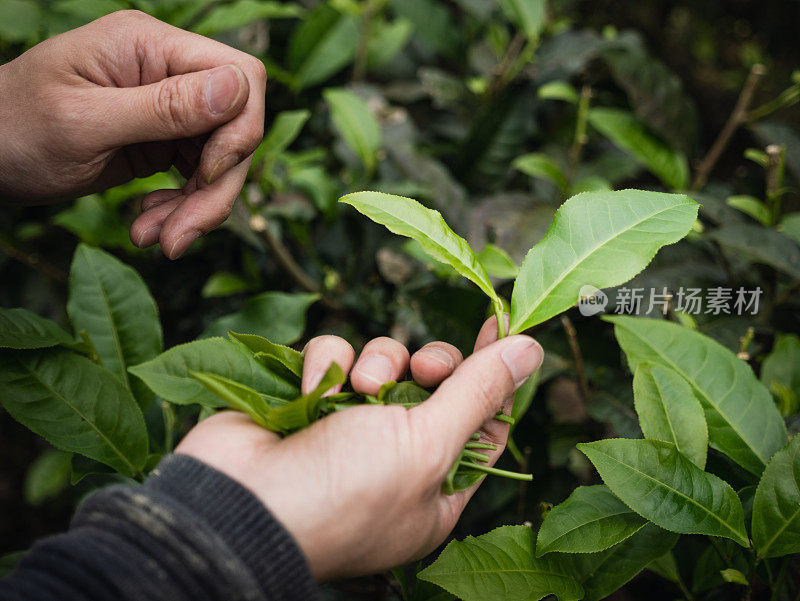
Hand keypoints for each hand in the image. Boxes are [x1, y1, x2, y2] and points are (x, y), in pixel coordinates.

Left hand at [0, 10, 265, 258]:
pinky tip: (148, 224)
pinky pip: (197, 177)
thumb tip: (238, 88)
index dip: (239, 129)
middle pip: (235, 127)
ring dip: (197, 207)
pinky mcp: (162, 139)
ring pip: (221, 160)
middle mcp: (166, 71)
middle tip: (180, 235)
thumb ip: (164, 106)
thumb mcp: (86, 121)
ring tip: (155, 238)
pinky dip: (181, 208)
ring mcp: (166, 106)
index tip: (208, 173)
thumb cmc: (16, 129)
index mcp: (149, 46)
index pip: (239, 75)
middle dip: (217, 187)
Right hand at [175, 317, 542, 579]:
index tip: (504, 325)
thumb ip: (479, 391)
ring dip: (375, 364)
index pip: (486, 421)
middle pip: (436, 383)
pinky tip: (312, 391)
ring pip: (383, 360)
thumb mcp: (428, 444)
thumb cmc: (345, 492)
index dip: (497, 373)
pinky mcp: (308, 398)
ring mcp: (348, 427)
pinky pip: (334, 355)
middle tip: (423, 369)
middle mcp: (395, 456)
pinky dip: (326, 364)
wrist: (239, 504)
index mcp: (436, 486)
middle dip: (432, 365)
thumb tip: (531, 349)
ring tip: (357, 390)